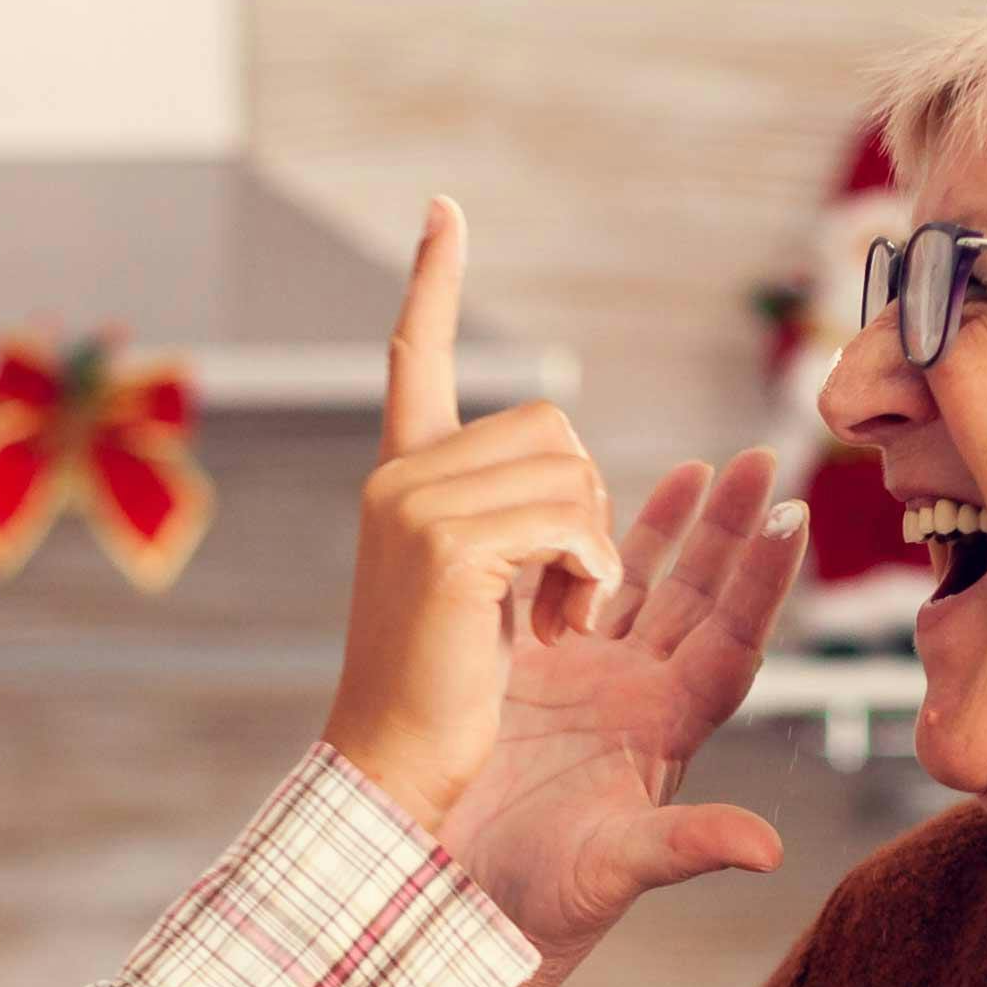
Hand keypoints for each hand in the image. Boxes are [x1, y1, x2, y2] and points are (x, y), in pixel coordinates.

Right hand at [320, 199, 619, 830]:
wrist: (394, 774)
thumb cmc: (440, 702)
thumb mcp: (478, 591)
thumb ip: (517, 520)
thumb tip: (569, 473)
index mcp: (403, 483)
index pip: (419, 361)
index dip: (433, 285)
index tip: (443, 211)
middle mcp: (399, 480)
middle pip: (548, 423)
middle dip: (585, 502)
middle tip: (561, 590)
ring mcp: (416, 507)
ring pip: (567, 465)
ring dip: (592, 544)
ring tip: (557, 616)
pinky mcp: (447, 547)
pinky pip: (567, 515)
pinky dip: (588, 568)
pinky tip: (560, 622)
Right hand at [437, 446, 800, 986]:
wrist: (457, 911)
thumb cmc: (538, 910)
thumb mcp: (613, 875)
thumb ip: (685, 848)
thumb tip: (766, 850)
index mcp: (666, 733)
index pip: (733, 642)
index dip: (764, 583)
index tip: (794, 516)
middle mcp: (638, 701)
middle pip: (702, 600)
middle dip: (732, 529)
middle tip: (762, 456)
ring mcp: (589, 686)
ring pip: (645, 590)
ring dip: (676, 527)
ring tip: (707, 465)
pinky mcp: (534, 678)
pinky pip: (573, 595)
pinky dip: (591, 546)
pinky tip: (599, 501)